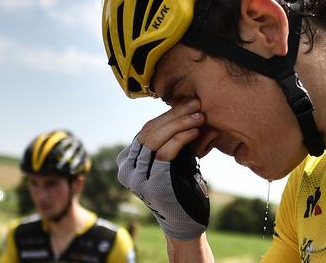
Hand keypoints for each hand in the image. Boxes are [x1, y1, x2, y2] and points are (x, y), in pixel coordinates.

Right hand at [117, 99, 209, 239]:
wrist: (186, 223)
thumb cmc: (181, 188)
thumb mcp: (172, 159)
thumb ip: (171, 138)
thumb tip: (187, 107)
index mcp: (128, 161)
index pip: (146, 130)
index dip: (168, 114)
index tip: (189, 102)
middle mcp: (127, 169)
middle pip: (150, 132)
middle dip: (175, 115)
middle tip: (196, 104)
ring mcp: (137, 179)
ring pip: (156, 139)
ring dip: (180, 124)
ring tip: (199, 115)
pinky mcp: (152, 185)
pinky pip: (165, 153)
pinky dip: (181, 138)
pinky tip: (195, 131)